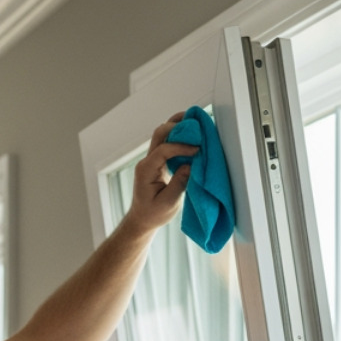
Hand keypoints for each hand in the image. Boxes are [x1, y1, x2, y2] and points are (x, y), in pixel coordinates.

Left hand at [120, 112, 197, 236]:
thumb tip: (191, 165)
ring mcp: (152, 159)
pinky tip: (191, 135)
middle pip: (159, 133)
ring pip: (163, 134)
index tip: (198, 149)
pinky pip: (168, 143)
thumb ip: (179, 183)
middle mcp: (147, 161)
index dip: (181, 146)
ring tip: (195, 122)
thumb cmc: (153, 213)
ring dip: (178, 126)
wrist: (143, 218)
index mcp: (146, 170)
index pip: (163, 150)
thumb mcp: (168, 202)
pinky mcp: (159, 161)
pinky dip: (179, 136)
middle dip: (177, 125)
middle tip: (196, 123)